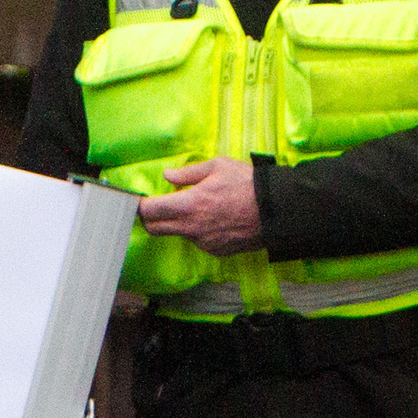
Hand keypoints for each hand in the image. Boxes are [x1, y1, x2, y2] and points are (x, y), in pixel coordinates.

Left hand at [138, 158, 261, 255]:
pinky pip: (197, 241)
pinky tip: (214, 219)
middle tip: (157, 206)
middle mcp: (192, 228)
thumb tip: (167, 176)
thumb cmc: (248, 184)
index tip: (140, 199)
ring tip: (196, 208)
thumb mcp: (218, 166)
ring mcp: (203, 242)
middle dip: (150, 218)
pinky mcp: (215, 251)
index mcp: (189, 204)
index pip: (149, 211)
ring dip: (177, 223)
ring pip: (177, 234)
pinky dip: (197, 231)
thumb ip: (188, 173)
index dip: (140, 205)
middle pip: (154, 228)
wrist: (277, 211)